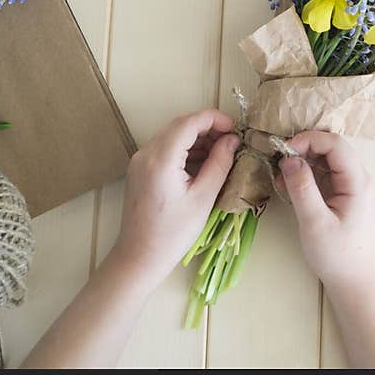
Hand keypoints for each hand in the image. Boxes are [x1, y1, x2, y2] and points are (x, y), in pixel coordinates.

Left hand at [113, 109, 240, 287]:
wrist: (140, 256)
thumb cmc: (173, 233)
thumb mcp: (203, 198)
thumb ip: (219, 164)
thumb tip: (232, 140)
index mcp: (160, 159)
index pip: (188, 123)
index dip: (214, 119)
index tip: (235, 127)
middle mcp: (146, 154)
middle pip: (179, 126)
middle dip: (207, 127)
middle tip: (232, 140)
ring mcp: (140, 161)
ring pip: (172, 136)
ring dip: (197, 138)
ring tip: (222, 152)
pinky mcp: (140, 170)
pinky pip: (165, 149)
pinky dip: (185, 149)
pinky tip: (203, 161)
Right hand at [276, 131, 374, 289]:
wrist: (351, 281)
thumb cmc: (336, 254)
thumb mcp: (314, 222)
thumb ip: (302, 188)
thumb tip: (288, 159)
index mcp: (357, 181)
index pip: (335, 144)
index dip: (309, 140)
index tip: (284, 151)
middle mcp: (357, 179)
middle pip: (330, 148)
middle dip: (303, 148)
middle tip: (278, 161)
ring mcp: (349, 186)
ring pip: (324, 160)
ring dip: (301, 162)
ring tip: (279, 175)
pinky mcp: (340, 195)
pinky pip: (322, 175)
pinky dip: (304, 175)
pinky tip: (286, 185)